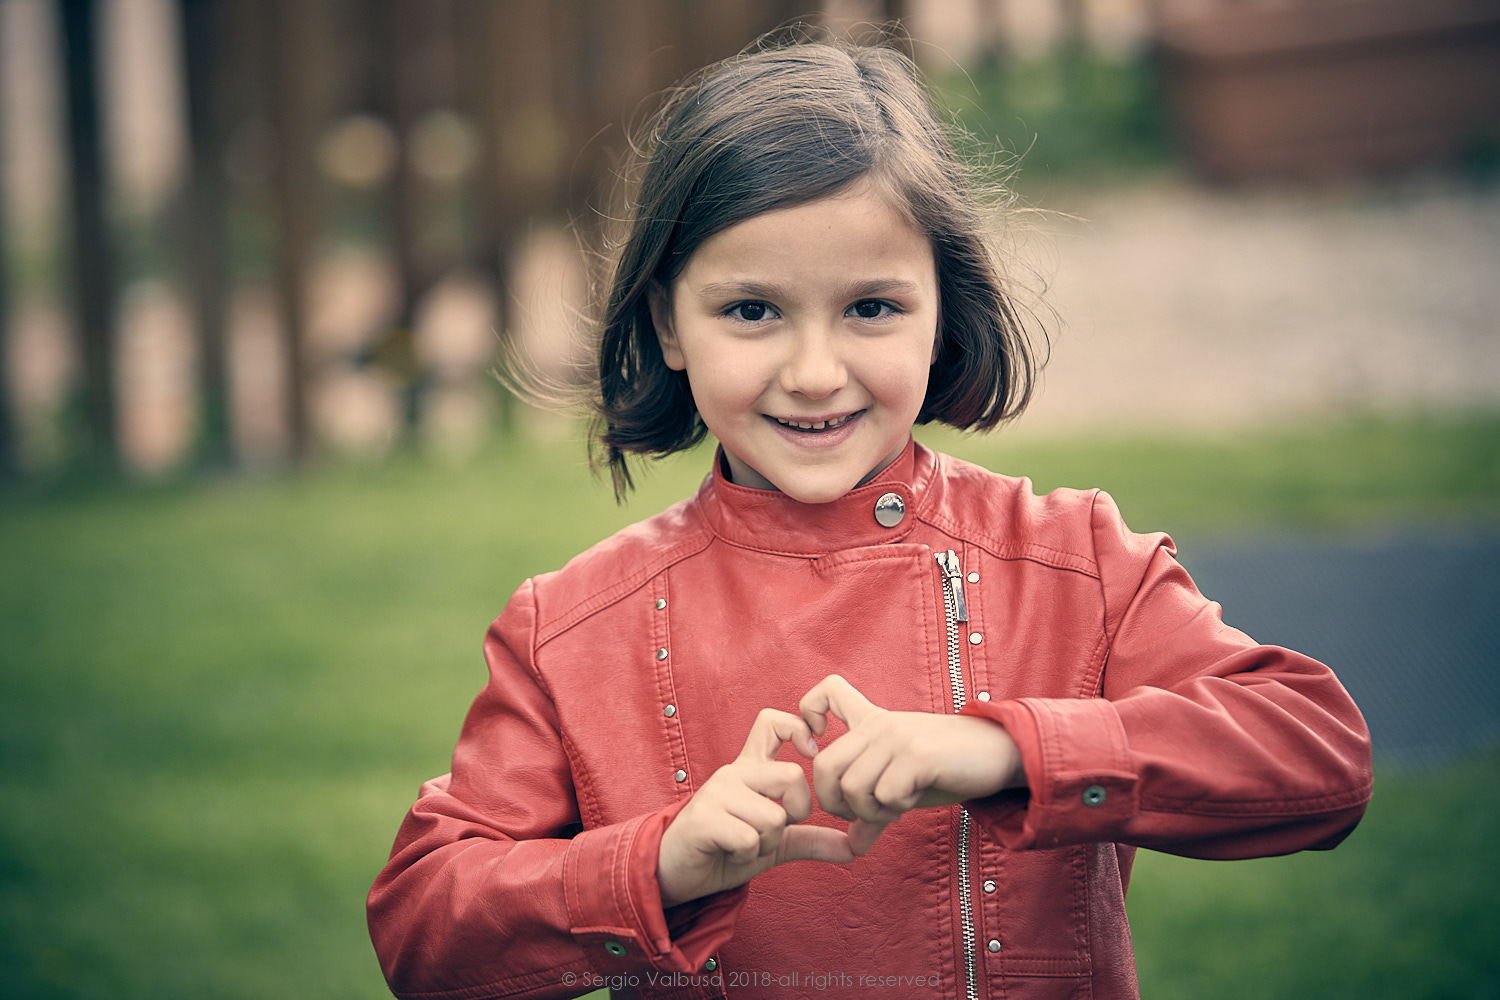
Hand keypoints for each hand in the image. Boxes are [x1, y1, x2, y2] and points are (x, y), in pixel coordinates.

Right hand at [656, 708, 866, 906]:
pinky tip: (729, 852)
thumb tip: (854, 848)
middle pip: (791, 776)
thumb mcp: (773, 844)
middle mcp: (734, 773)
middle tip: (772, 831)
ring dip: (766, 844)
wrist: (674, 873)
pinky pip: (750, 838)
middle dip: (795, 813)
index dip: (799, 729)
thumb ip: (810, 839)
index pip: (773, 722)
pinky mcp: (703, 818)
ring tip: (743, 845)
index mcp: (750, 769)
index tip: (810, 754)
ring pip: (774, 816)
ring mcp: (717, 792)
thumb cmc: (724, 851)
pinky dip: (747, 855)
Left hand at [800, 675, 1024, 827]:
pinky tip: (912, 801)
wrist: (1000, 754)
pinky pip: (885, 795)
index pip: (825, 693)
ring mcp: (897, 738)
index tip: (820, 747)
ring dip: (870, 812)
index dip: (807, 716)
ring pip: (852, 787)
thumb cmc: (948, 769)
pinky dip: (895, 809)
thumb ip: (875, 810)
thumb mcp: (904, 787)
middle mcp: (879, 725)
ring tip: (894, 808)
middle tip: (865, 812)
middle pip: (823, 766)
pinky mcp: (917, 755)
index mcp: (871, 723)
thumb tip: (854, 845)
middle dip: (836, 803)